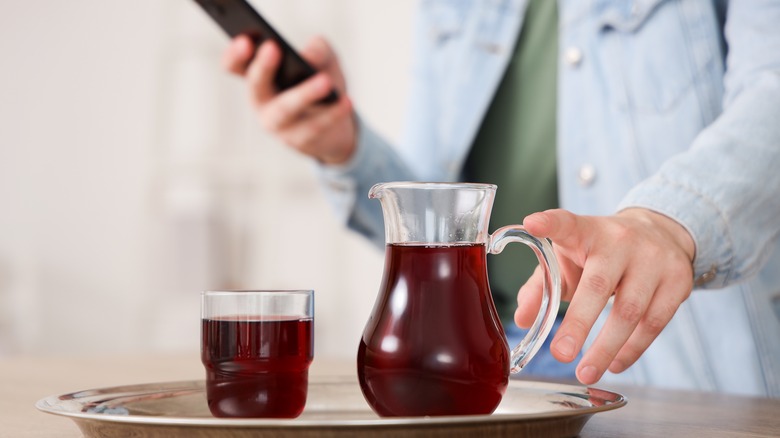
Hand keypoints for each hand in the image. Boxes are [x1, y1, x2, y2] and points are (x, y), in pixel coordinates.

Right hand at [222, 35, 356, 164]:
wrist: (336, 130)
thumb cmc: (322, 86)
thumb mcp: (324, 61)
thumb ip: (318, 50)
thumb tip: (309, 56)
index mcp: (259, 77)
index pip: (235, 65)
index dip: (235, 54)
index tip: (244, 40)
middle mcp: (261, 101)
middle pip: (256, 86)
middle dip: (263, 67)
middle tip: (272, 47)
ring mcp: (277, 124)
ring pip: (286, 109)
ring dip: (305, 94)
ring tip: (325, 81)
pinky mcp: (299, 140)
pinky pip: (315, 126)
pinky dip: (332, 114)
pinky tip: (347, 101)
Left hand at [515, 208, 694, 384]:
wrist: (660, 232)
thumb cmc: (601, 251)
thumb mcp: (569, 258)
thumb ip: (542, 285)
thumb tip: (524, 319)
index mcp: (587, 231)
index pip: (566, 223)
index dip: (549, 224)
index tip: (532, 225)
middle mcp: (621, 241)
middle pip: (599, 285)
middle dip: (578, 323)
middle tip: (560, 354)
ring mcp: (654, 260)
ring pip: (630, 311)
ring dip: (606, 348)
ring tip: (586, 372)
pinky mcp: (678, 280)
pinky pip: (654, 323)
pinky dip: (632, 349)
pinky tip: (615, 363)